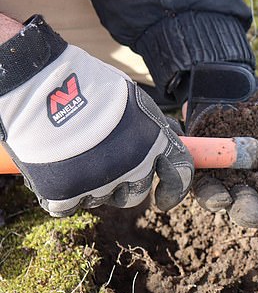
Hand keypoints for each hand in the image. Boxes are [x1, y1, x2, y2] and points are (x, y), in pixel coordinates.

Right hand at [0, 15, 193, 215]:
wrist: (42, 87)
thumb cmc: (90, 86)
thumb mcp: (135, 100)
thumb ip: (153, 128)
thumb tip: (172, 139)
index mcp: (155, 143)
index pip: (179, 176)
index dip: (174, 192)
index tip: (164, 199)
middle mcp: (133, 167)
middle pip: (136, 194)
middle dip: (124, 186)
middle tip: (105, 166)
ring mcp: (99, 183)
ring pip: (101, 199)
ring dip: (92, 185)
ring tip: (74, 155)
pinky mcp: (65, 194)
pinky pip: (68, 206)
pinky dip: (62, 194)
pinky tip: (55, 171)